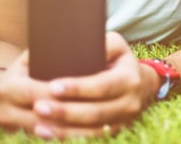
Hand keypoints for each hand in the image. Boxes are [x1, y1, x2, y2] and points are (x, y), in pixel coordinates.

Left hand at [28, 32, 154, 138]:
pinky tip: (47, 134)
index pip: (102, 86)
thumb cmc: (120, 60)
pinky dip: (68, 138)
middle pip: (95, 112)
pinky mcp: (114, 133)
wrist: (143, 84)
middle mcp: (130, 103)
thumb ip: (101, 45)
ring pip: (91, 131)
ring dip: (63, 130)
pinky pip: (90, 139)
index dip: (78, 88)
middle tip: (38, 107)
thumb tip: (78, 49)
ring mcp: (123, 121)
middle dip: (65, 111)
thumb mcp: (117, 45)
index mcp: (129, 79)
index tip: (53, 87)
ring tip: (37, 125)